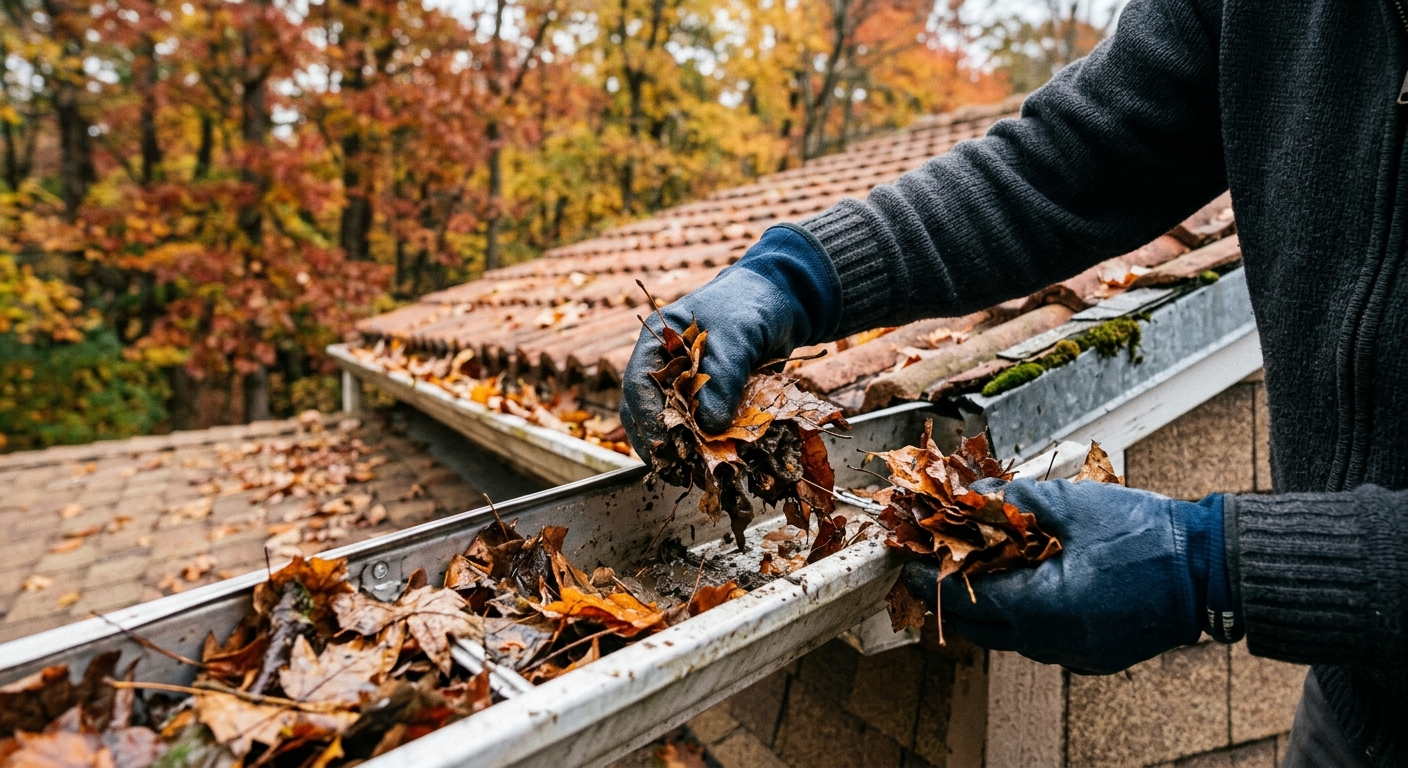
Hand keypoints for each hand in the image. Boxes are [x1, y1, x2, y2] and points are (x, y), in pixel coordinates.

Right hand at [619, 224, 840, 464]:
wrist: (786, 300)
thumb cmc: (754, 304)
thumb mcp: (738, 336)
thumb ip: (723, 377)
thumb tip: (710, 427)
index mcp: (658, 343)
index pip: (638, 388)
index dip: (649, 422)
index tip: (669, 450)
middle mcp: (665, 368)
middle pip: (647, 415)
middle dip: (663, 447)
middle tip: (683, 473)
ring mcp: (685, 385)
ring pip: (670, 427)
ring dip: (682, 453)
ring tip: (700, 475)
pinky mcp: (708, 399)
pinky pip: (698, 428)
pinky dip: (706, 446)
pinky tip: (718, 462)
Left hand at [900, 478, 1240, 673]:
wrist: (1214, 570)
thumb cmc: (1150, 535)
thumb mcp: (1076, 504)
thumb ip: (1018, 503)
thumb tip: (977, 498)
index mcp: (1046, 608)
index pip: (967, 601)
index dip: (933, 578)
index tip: (910, 560)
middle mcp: (1057, 642)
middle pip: (983, 629)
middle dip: (955, 596)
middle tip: (939, 563)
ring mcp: (1078, 655)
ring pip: (1012, 639)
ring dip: (991, 608)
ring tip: (979, 569)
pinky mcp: (1096, 655)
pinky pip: (1043, 643)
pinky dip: (1025, 617)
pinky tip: (1026, 585)